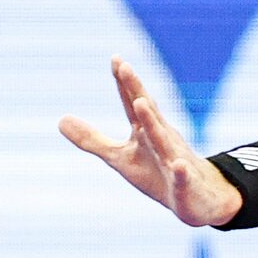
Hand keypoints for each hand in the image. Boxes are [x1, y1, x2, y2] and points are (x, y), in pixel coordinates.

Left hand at [60, 58, 242, 228]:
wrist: (198, 198)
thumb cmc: (156, 173)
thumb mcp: (119, 156)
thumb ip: (92, 139)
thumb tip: (60, 120)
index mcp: (146, 131)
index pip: (133, 103)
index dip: (124, 83)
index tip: (115, 59)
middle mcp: (162, 139)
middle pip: (148, 112)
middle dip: (136, 90)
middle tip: (124, 67)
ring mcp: (175, 160)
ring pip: (163, 140)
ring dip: (152, 121)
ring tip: (139, 102)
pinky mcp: (184, 185)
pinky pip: (182, 177)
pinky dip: (180, 172)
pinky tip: (178, 165)